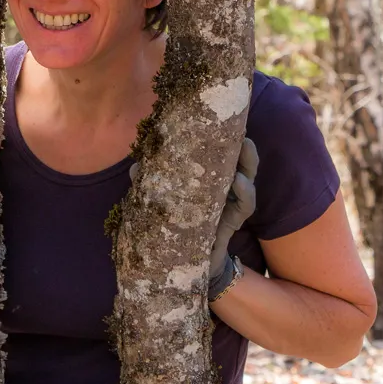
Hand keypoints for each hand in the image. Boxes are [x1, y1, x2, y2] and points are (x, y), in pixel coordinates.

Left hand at [128, 137, 258, 293]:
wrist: (179, 264)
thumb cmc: (171, 226)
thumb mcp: (159, 199)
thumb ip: (150, 183)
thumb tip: (135, 166)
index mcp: (208, 180)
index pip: (221, 155)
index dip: (225, 138)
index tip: (223, 119)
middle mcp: (223, 190)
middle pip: (240, 163)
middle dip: (243, 146)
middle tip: (240, 129)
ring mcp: (230, 206)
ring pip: (246, 180)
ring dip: (246, 164)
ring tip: (244, 148)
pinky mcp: (231, 224)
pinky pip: (243, 207)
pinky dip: (243, 193)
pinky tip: (238, 182)